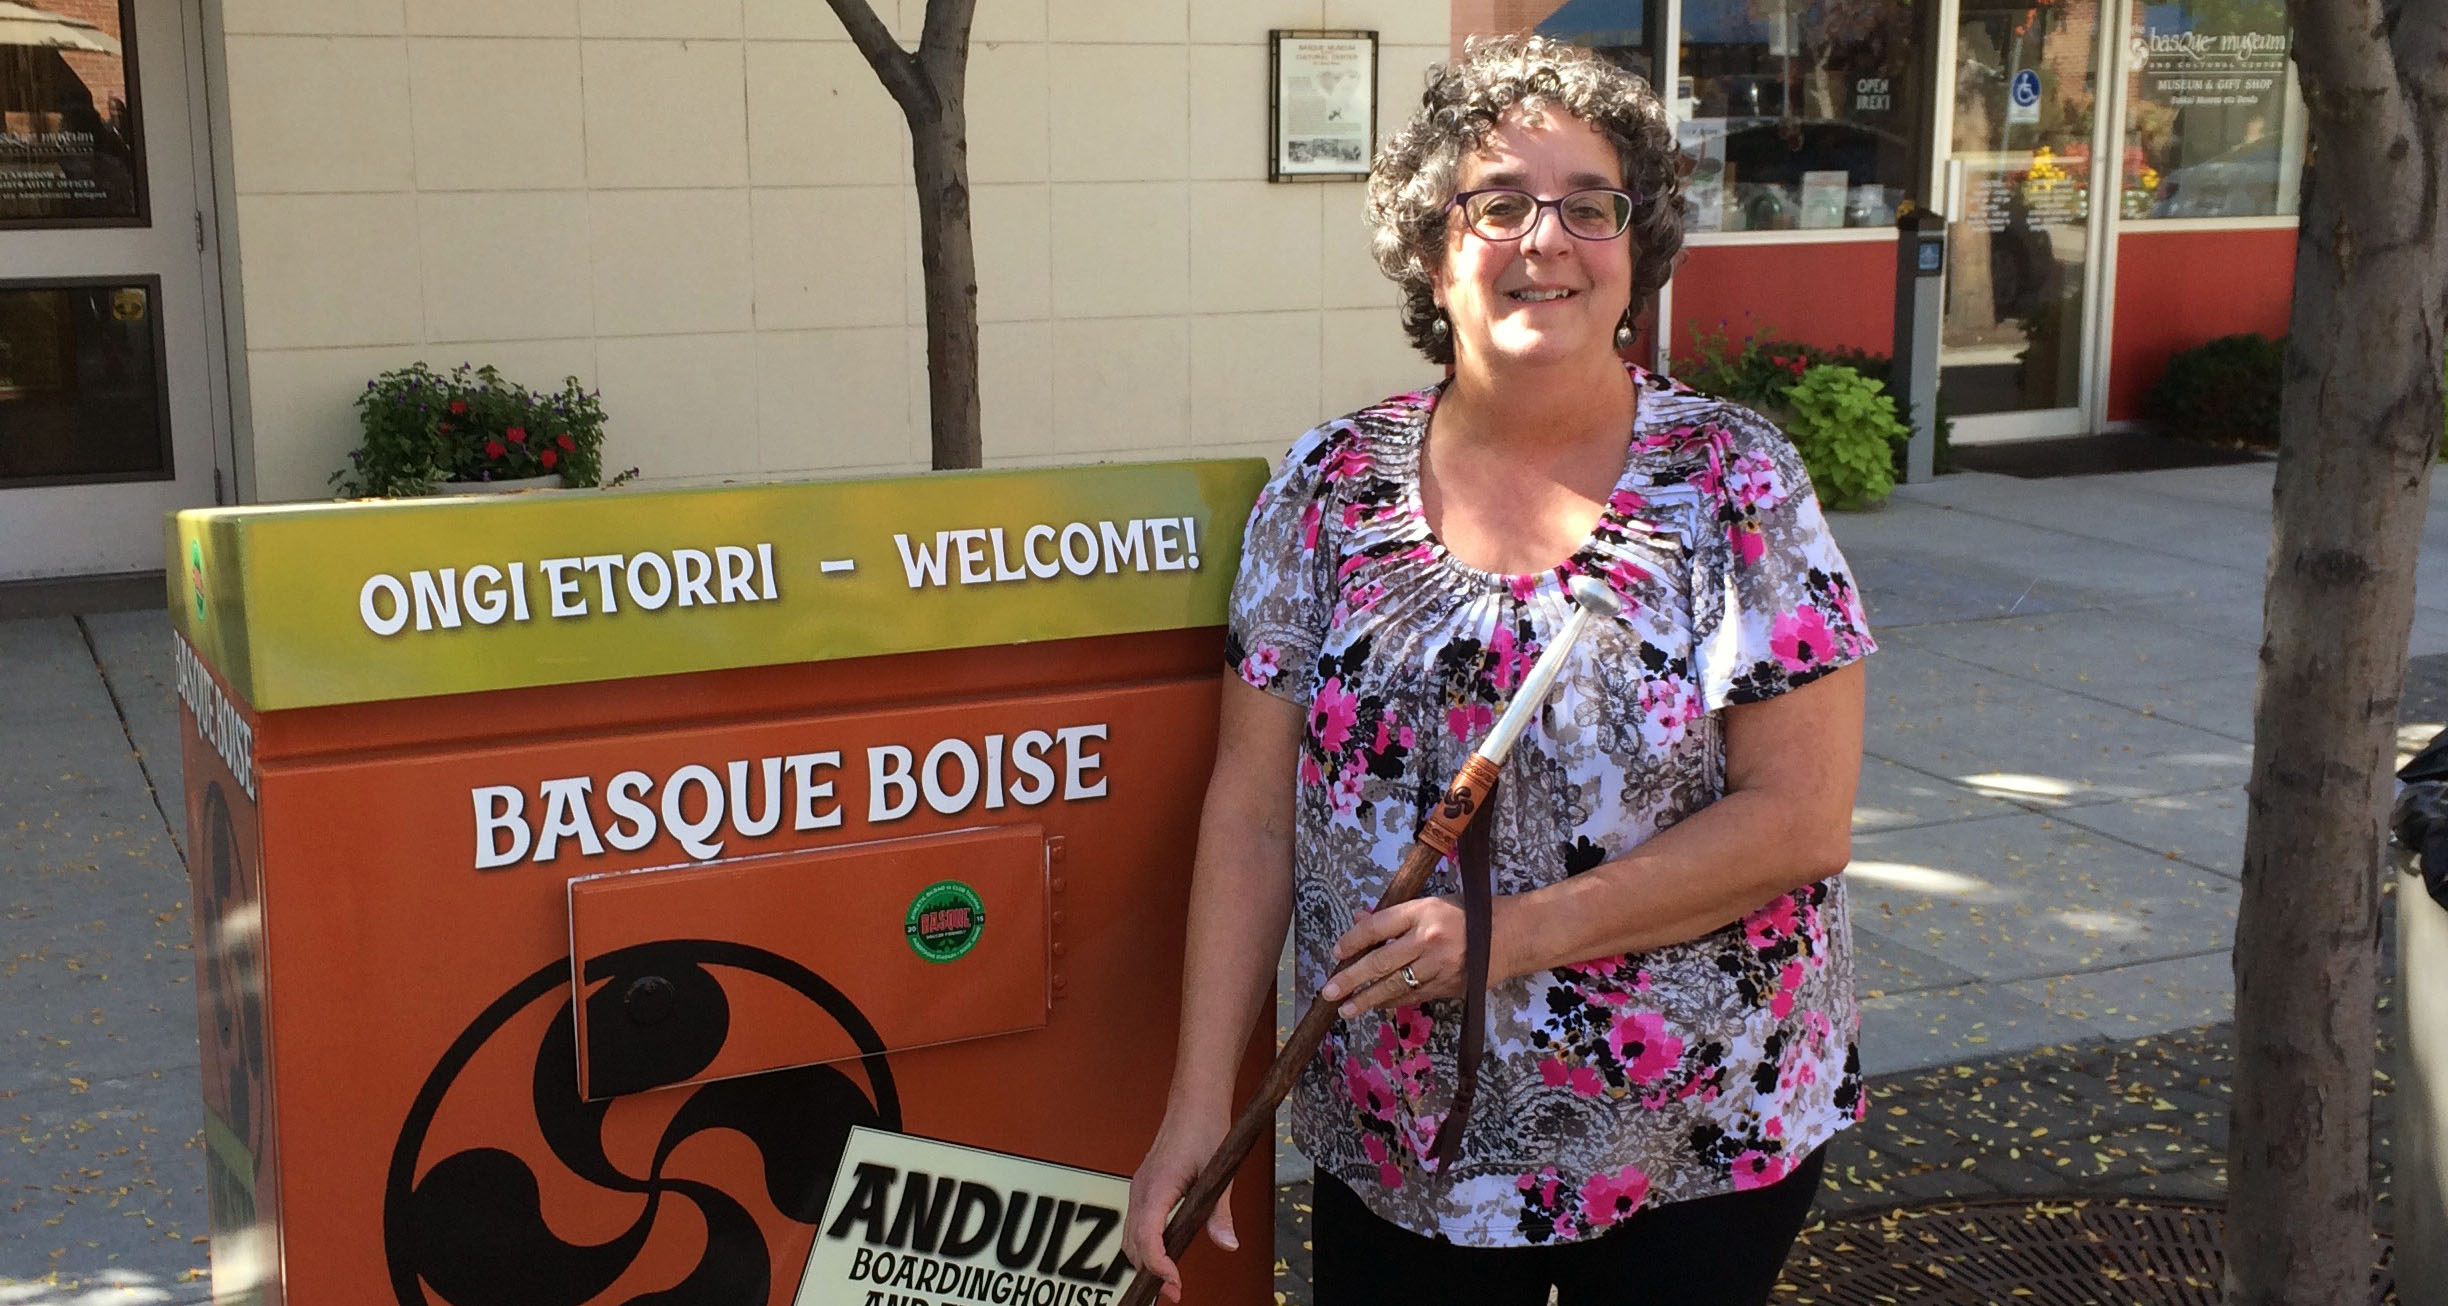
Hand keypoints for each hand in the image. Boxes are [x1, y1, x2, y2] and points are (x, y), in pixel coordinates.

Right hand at [1123, 1110, 1237, 1302]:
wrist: (1193, 1103)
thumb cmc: (1205, 1129)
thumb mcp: (1219, 1172)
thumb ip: (1220, 1211)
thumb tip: (1227, 1244)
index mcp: (1157, 1186)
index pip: (1146, 1236)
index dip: (1157, 1264)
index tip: (1175, 1282)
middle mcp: (1141, 1190)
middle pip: (1133, 1244)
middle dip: (1150, 1272)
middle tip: (1176, 1292)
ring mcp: (1140, 1189)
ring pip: (1130, 1237)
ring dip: (1145, 1262)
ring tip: (1171, 1280)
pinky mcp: (1144, 1189)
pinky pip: (1136, 1225)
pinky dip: (1145, 1246)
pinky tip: (1165, 1254)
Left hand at [1319, 895, 1467, 1017]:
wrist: (1510, 936)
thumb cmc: (1466, 915)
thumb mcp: (1430, 905)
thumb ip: (1394, 916)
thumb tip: (1359, 919)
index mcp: (1422, 912)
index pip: (1377, 927)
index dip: (1353, 940)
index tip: (1336, 952)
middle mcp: (1428, 940)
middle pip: (1381, 962)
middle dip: (1351, 979)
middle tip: (1329, 992)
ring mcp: (1439, 966)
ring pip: (1395, 986)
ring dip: (1367, 999)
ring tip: (1346, 1009)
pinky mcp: (1448, 986)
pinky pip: (1414, 996)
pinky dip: (1393, 1001)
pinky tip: (1377, 1006)